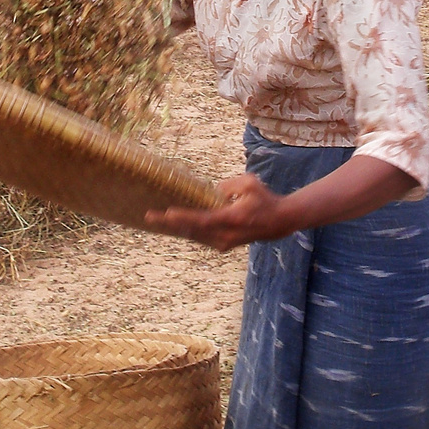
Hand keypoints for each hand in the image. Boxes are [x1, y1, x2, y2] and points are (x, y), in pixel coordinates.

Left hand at [145, 173, 291, 250]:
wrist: (279, 222)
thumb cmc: (264, 199)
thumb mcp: (249, 183)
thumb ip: (228, 185)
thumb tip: (211, 193)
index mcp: (232, 219)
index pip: (203, 219)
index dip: (184, 217)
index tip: (167, 212)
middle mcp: (226, 235)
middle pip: (192, 231)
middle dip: (170, 224)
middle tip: (148, 216)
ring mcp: (224, 242)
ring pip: (194, 236)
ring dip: (175, 228)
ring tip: (154, 220)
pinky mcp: (223, 245)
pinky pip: (200, 237)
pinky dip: (186, 231)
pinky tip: (172, 225)